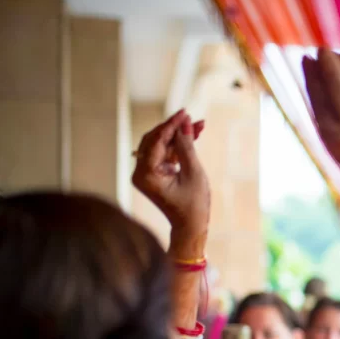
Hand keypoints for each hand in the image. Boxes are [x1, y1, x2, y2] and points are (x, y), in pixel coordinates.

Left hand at [132, 109, 209, 236]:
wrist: (191, 226)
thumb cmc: (193, 203)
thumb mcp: (193, 172)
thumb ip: (186, 146)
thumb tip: (183, 123)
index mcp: (146, 174)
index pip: (156, 141)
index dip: (170, 125)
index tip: (184, 113)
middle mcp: (140, 172)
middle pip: (154, 140)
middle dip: (174, 128)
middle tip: (192, 118)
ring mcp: (146, 173)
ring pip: (160, 144)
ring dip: (178, 135)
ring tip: (199, 126)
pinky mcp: (154, 173)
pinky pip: (164, 153)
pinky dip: (177, 145)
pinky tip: (193, 135)